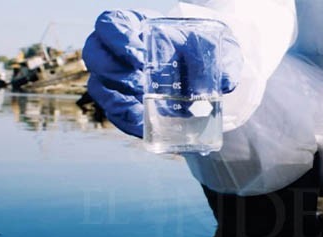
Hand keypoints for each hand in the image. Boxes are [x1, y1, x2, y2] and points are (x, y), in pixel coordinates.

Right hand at [82, 10, 241, 137]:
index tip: (139, 56)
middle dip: (113, 71)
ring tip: (141, 108)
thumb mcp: (214, 46)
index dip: (117, 39)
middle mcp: (115, 51)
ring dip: (117, 99)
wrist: (201, 71)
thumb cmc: (199, 48)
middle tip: (140, 83)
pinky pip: (114, 114)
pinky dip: (127, 120)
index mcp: (132, 26)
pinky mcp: (122, 104)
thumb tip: (227, 82)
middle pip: (95, 56)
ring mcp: (115, 79)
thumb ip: (221, 56)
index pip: (109, 24)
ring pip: (99, 88)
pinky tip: (144, 126)